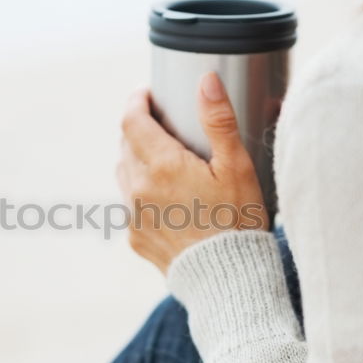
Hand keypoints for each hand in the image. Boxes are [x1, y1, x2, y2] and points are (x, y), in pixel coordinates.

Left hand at [116, 71, 270, 274]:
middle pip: (126, 145)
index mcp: (161, 166)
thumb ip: (218, 121)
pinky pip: (131, 205)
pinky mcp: (136, 239)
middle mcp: (138, 189)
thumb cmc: (237, 222)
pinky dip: (143, 192)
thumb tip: (206, 80)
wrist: (227, 282)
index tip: (147, 94)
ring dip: (138, 160)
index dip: (137, 102)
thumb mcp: (237, 167)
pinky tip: (168, 197)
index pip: (131, 120)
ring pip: (125, 174)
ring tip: (165, 159)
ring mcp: (134, 216)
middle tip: (164, 124)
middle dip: (140, 129)